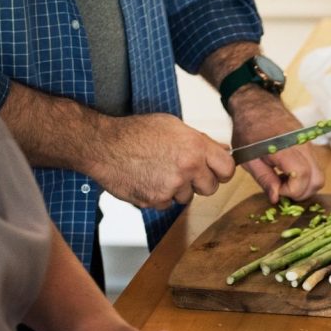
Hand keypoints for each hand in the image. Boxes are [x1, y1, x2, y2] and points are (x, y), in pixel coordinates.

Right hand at [90, 113, 235, 208]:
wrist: (103, 145)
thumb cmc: (135, 132)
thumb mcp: (173, 126)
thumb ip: (201, 142)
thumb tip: (224, 150)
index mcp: (195, 147)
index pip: (227, 169)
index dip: (222, 172)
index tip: (216, 172)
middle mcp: (187, 168)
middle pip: (211, 188)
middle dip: (200, 183)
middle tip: (183, 171)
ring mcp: (172, 186)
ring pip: (188, 198)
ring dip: (178, 190)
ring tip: (159, 171)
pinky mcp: (157, 200)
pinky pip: (168, 204)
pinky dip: (160, 196)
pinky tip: (148, 179)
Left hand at [230, 89, 324, 202]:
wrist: (256, 104)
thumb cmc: (248, 131)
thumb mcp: (249, 158)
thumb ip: (264, 179)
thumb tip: (276, 198)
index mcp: (285, 148)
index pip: (303, 179)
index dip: (291, 191)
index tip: (277, 189)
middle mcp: (302, 146)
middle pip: (317, 180)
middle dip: (301, 192)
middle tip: (281, 188)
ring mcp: (308, 144)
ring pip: (319, 175)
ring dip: (304, 185)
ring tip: (283, 180)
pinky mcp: (309, 144)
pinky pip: (315, 167)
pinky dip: (305, 176)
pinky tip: (287, 172)